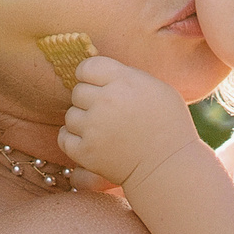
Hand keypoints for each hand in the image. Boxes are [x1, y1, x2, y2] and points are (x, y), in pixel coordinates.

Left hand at [57, 55, 198, 190]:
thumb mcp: (155, 88)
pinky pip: (64, 138)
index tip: (96, 85)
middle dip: (89, 100)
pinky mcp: (86, 152)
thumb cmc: (168, 125)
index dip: (90, 76)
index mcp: (124, 81)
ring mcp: (94, 127)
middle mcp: (106, 101)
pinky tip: (91, 141)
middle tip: (106, 112)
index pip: (87, 67)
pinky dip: (74, 140)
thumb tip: (98, 72)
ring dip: (82, 121)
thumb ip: (126, 76)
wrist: (169, 166)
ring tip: (102, 129)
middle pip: (77, 91)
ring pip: (70, 115)